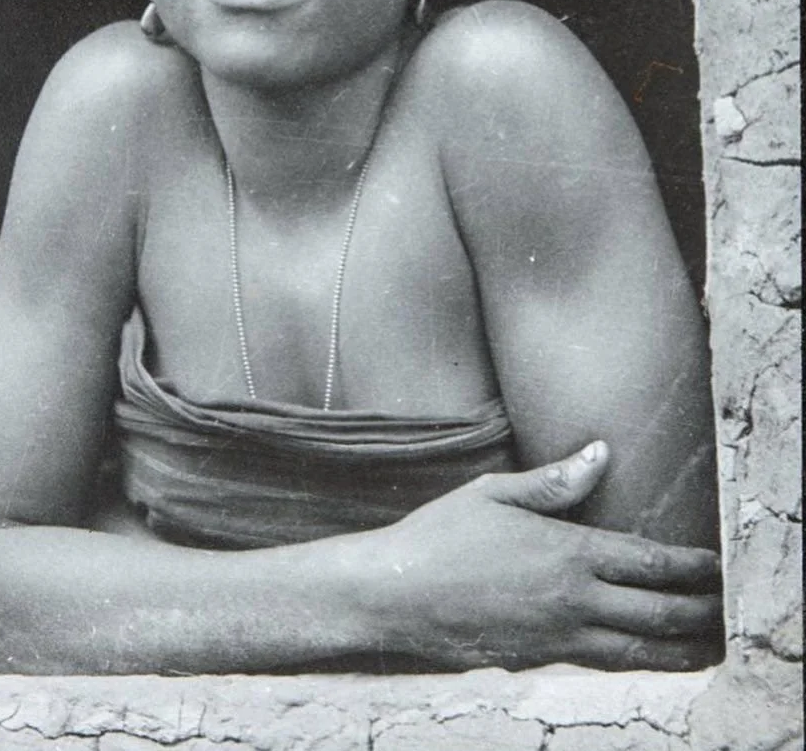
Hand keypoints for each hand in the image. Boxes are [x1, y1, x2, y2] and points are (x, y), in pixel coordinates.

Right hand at [362, 441, 722, 670]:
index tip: (715, 567)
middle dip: (700, 613)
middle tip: (725, 610)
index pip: (651, 563)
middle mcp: (574, 601)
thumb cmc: (440, 536)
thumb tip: (601, 453)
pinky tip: (640, 658)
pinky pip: (600, 666)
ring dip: (677, 650)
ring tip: (704, 646)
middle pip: (659, 615)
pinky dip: (632, 664)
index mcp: (568, 553)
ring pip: (637, 653)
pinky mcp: (538, 664)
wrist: (395, 596)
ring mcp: (558, 640)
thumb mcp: (495, 493)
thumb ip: (555, 481)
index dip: (692, 568)